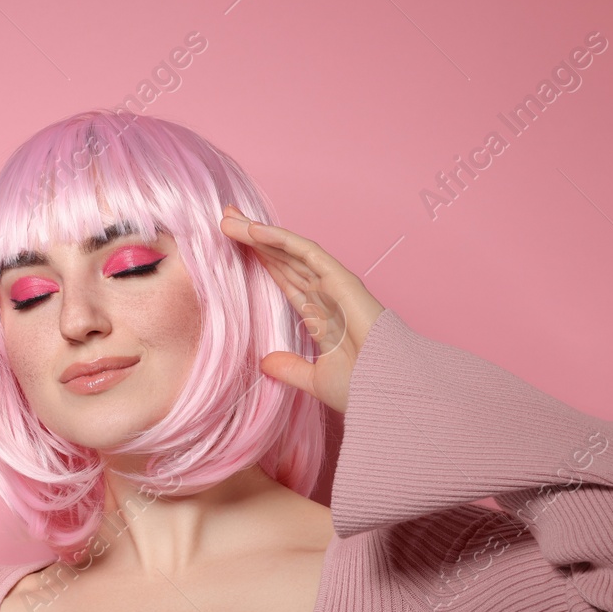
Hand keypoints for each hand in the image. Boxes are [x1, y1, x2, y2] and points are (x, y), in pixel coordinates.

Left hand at [219, 204, 384, 414]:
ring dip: (260, 234)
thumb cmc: (364, 388)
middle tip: (226, 219)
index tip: (234, 246)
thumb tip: (265, 363)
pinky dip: (282, 239)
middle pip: (282, 259)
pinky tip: (255, 230)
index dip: (261, 260)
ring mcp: (334, 285)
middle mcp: (325, 294)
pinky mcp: (341, 280)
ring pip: (290, 251)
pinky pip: (307, 253)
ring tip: (229, 218)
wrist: (387, 392)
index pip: (284, 278)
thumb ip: (290, 369)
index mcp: (320, 314)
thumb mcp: (315, 380)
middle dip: (253, 239)